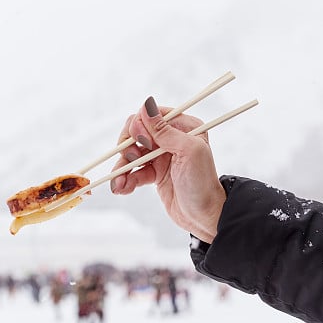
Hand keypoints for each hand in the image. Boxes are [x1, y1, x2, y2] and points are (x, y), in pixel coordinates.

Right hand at [109, 96, 225, 242]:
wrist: (204, 217)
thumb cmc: (202, 183)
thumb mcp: (187, 151)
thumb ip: (164, 130)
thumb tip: (145, 106)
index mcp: (183, 127)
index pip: (151, 116)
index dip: (140, 127)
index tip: (141, 142)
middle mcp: (171, 138)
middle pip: (136, 133)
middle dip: (128, 147)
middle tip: (131, 160)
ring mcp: (160, 156)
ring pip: (130, 153)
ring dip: (122, 167)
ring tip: (119, 183)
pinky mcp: (154, 173)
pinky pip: (132, 171)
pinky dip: (125, 179)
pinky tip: (121, 189)